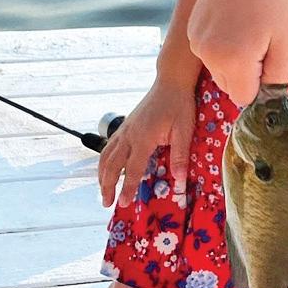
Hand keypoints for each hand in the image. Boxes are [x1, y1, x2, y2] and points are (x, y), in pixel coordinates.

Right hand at [97, 72, 197, 207]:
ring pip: (106, 155)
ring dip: (102, 175)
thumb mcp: (185, 131)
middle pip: (112, 165)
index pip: (133, 169)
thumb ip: (180, 156)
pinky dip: (104, 161)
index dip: (128, 188)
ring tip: (103, 190)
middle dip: (107, 186)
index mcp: (143, 138)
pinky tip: (107, 168)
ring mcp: (125, 129)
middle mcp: (129, 135)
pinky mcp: (125, 126)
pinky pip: (109, 146)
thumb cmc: (180, 105)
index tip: (123, 204)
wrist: (171, 82)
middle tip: (107, 203)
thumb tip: (179, 181)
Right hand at [188, 0, 287, 107]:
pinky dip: (224, 44)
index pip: (246, 97)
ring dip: (236, 59)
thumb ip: (278, 75)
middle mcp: (208, 55)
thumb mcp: (286, 39)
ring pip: (220, 69)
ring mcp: (196, 41)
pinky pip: (210, 51)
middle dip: (249, 72)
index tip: (271, 55)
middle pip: (231, 85)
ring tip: (250, 25)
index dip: (262, 82)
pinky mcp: (192, 28)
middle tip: (263, 37)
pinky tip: (236, 17)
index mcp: (233, 61)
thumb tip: (269, 96)